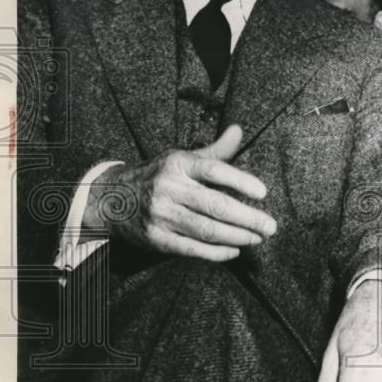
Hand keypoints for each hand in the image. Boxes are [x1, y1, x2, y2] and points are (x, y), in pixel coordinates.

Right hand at [84, 125, 276, 260]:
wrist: (111, 198)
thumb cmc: (160, 176)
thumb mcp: (183, 158)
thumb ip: (215, 150)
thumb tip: (239, 130)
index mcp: (178, 164)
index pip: (213, 170)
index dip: (240, 181)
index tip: (263, 193)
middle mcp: (168, 188)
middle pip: (214, 204)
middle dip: (247, 217)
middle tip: (270, 226)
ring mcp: (160, 214)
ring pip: (205, 229)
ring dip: (237, 236)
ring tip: (258, 238)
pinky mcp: (155, 238)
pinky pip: (191, 248)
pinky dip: (216, 252)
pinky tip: (235, 250)